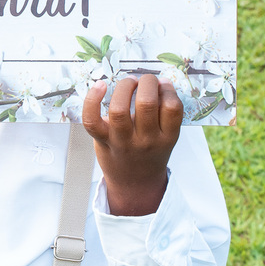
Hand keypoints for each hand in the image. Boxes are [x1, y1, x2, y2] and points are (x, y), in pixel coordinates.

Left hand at [81, 76, 181, 215]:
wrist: (134, 184)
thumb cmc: (150, 152)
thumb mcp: (167, 137)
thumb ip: (165, 113)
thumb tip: (160, 81)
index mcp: (167, 137)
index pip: (172, 108)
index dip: (168, 90)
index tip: (162, 85)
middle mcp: (145, 140)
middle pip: (146, 104)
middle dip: (147, 82)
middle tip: (146, 80)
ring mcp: (122, 141)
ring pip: (119, 109)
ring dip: (124, 87)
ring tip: (129, 83)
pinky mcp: (103, 141)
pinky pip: (92, 119)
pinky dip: (92, 99)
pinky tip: (100, 85)